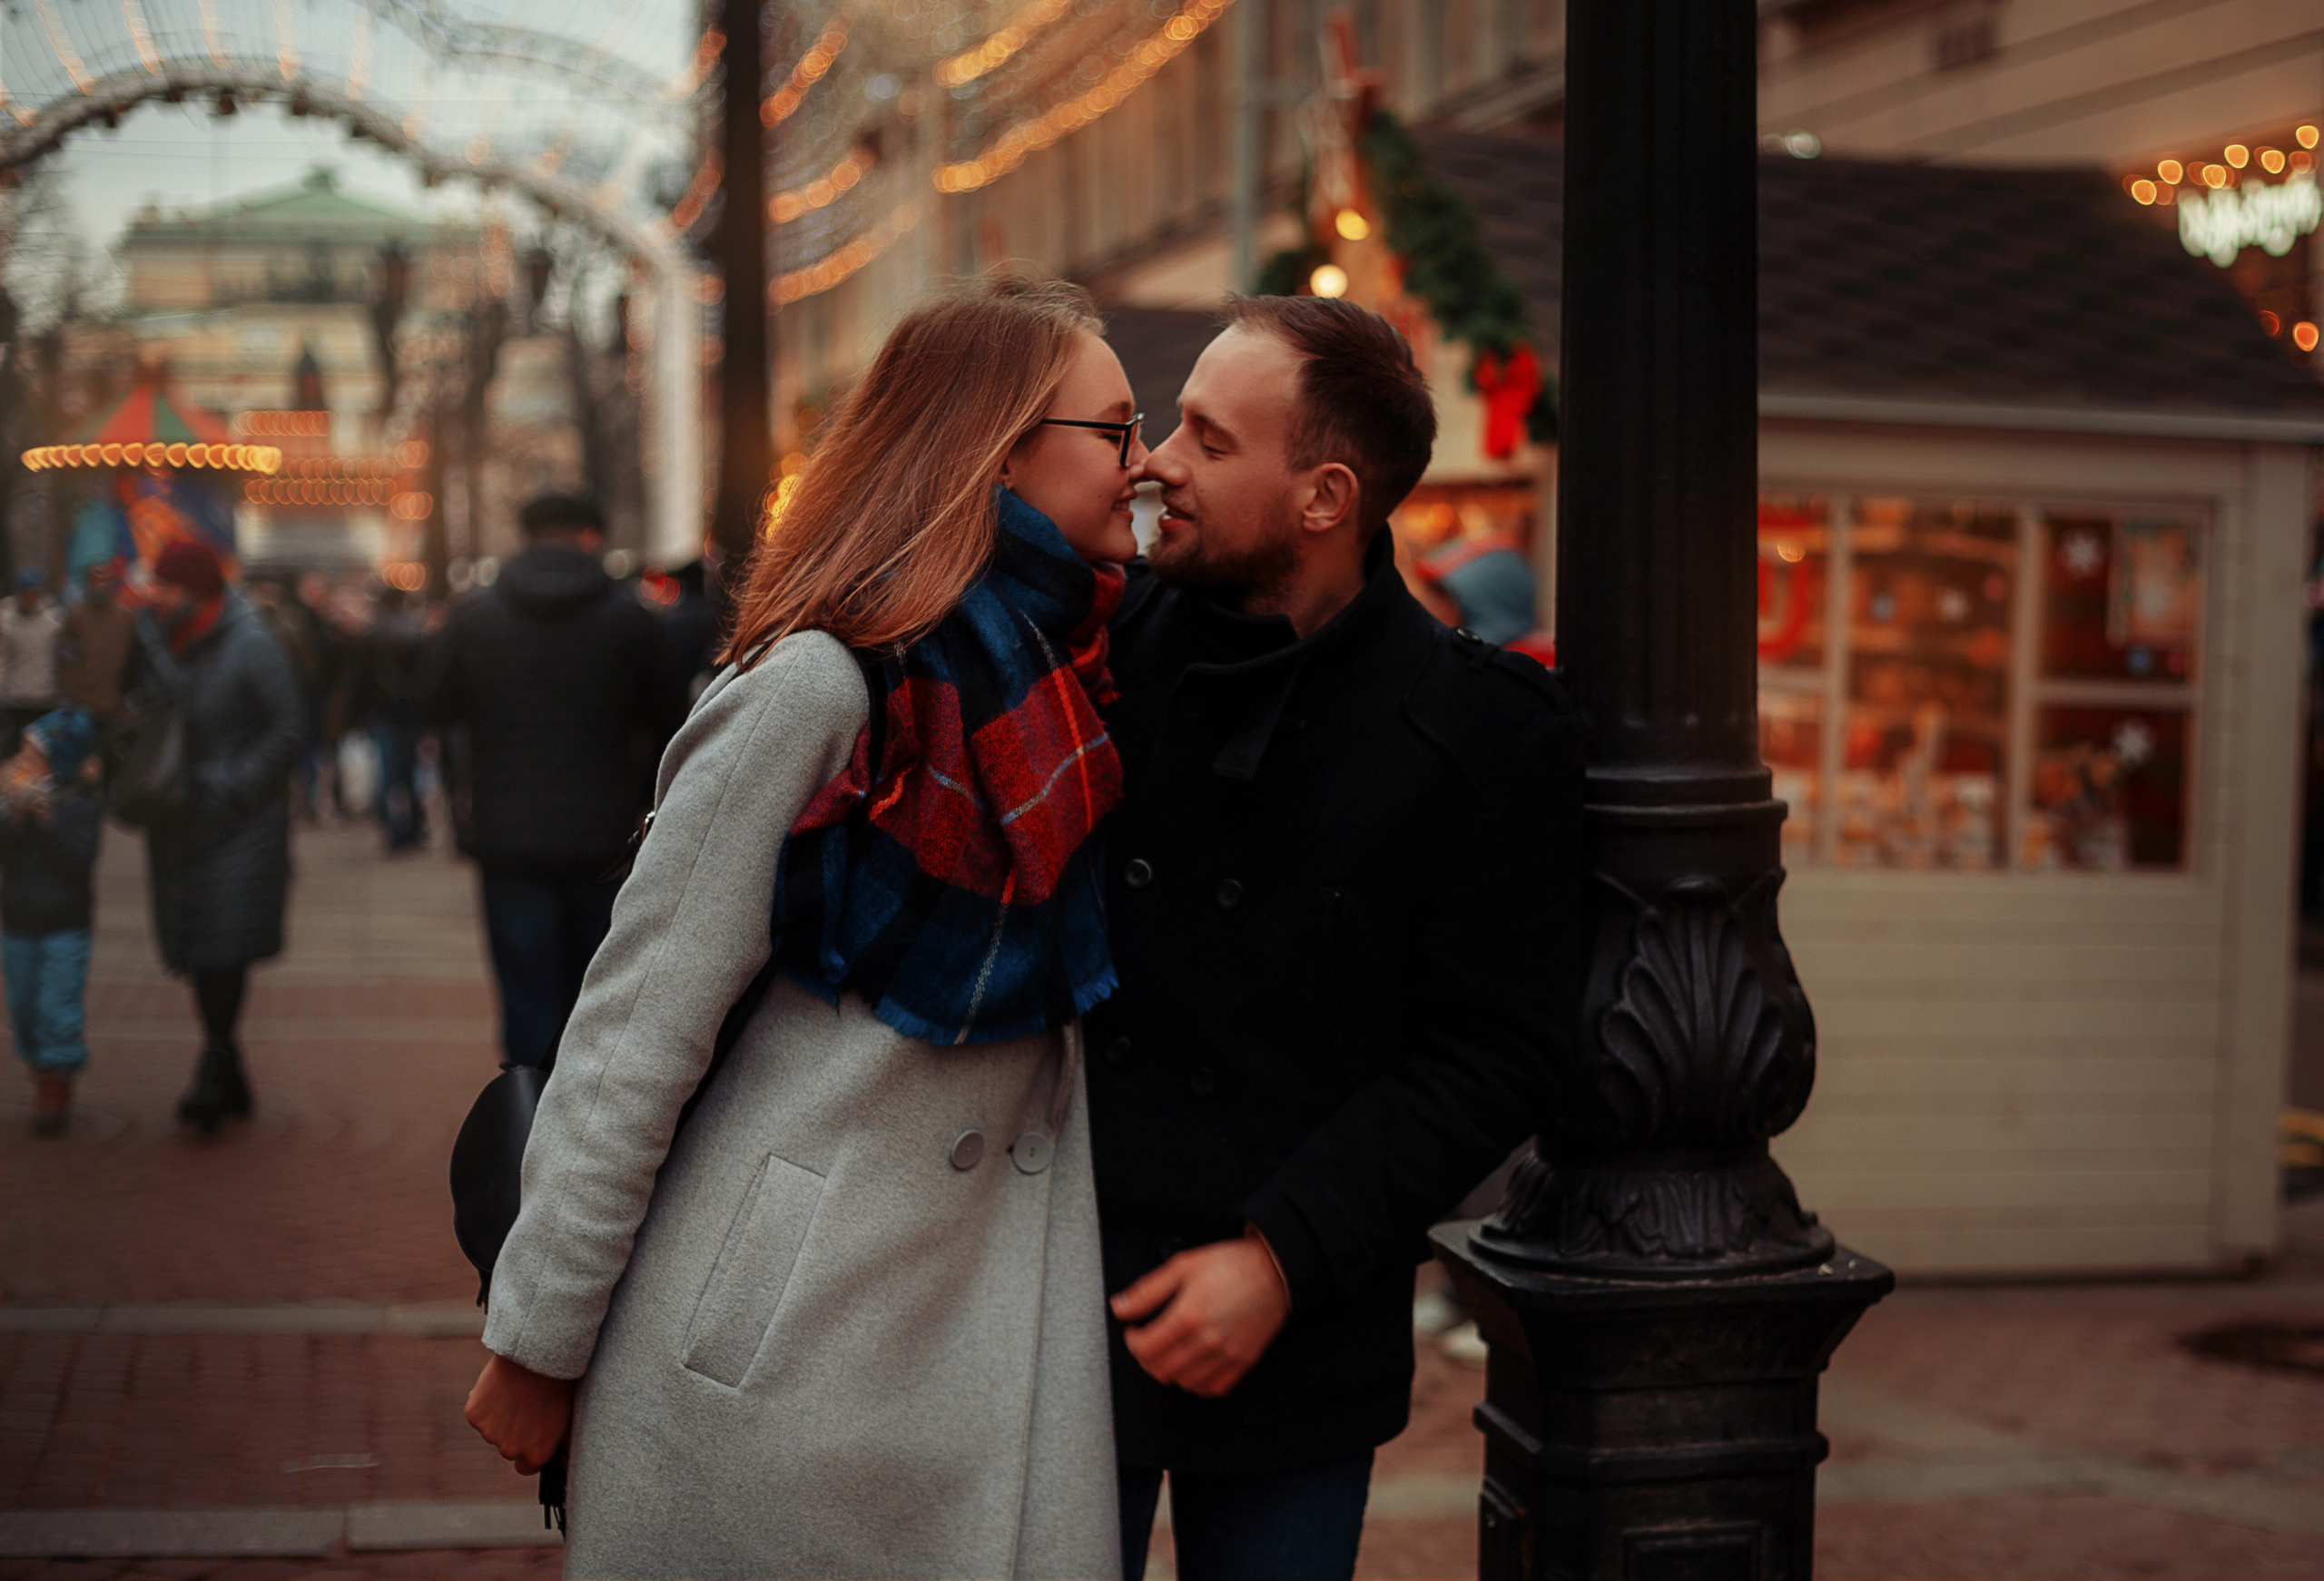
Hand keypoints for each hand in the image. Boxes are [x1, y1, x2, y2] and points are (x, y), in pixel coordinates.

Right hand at [464, 1352, 573, 1475]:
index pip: (525, 1467)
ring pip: (492, 1428)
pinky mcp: (474, 1415)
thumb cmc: (558, 1386)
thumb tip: (565, 1466)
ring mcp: (489, 1434)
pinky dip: (485, 1402)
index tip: (532, 1433)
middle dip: (514, 1431)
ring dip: (499, 1415)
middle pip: (508, 1447)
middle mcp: (510, 1451)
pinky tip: (500, 1385)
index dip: (528, 1449)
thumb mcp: (566, 1420)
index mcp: (535, 1456)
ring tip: (516, 1391)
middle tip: (527, 1405)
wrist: (538, 1358)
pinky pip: (478, 1412)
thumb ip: (560, 1446)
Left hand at [1110, 1232, 1291, 1397]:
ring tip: (1169, 1352)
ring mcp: (1226, 1356)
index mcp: (1188, 1316)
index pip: (1145, 1349)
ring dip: (1169, 1370)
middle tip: (1147, 1342)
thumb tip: (1120, 1307)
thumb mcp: (1183, 1266)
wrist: (1274, 1271)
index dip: (1132, 1342)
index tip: (1134, 1332)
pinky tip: (1193, 1365)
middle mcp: (1206, 1341)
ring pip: (1184, 1382)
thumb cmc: (1232, 1265)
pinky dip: (1197, 1382)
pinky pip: (1212, 1388)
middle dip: (1146, 1358)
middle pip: (1160, 1369)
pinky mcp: (1242, 1362)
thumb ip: (1147, 1291)